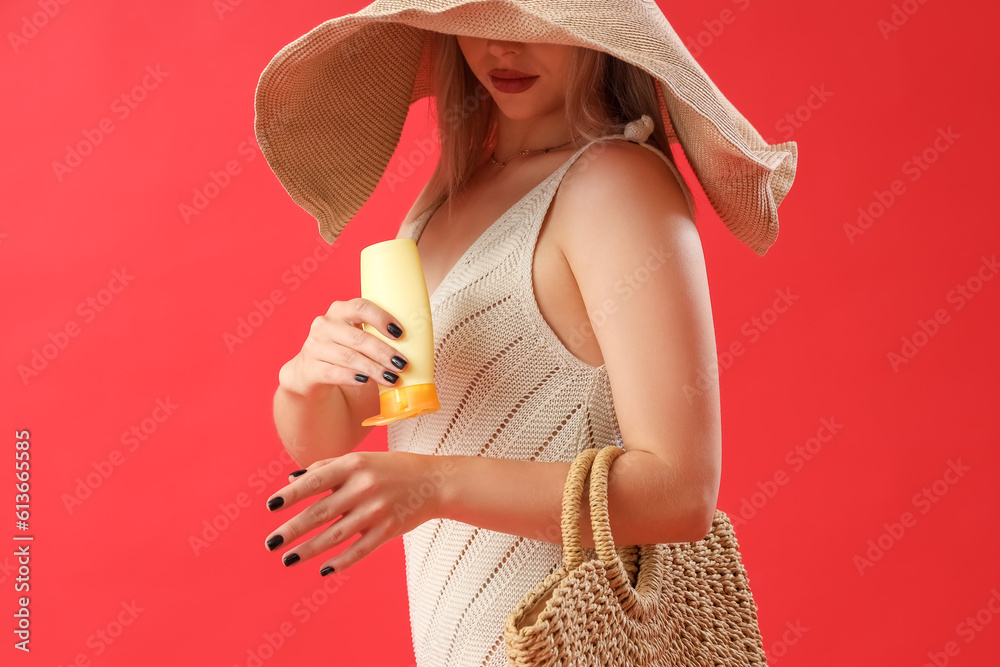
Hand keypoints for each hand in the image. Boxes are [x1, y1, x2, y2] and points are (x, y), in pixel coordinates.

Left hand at [263, 451, 441, 574]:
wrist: (435, 482)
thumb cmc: (393, 468)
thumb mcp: (362, 458)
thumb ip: (327, 467)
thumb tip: (291, 480)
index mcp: (355, 465)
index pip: (315, 481)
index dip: (291, 495)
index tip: (270, 507)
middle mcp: (364, 487)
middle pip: (320, 512)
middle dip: (292, 529)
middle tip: (270, 543)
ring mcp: (377, 511)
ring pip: (335, 535)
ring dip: (309, 550)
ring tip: (288, 559)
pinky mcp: (389, 530)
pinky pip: (360, 550)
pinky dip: (341, 561)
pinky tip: (324, 569)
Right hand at [279, 297, 408, 397]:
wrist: (311, 373)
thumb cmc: (346, 353)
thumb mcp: (358, 338)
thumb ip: (378, 336)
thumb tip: (418, 347)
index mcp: (340, 310)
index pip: (361, 307)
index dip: (382, 319)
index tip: (401, 334)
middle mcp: (325, 324)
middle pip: (359, 337)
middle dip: (384, 352)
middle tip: (402, 364)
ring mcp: (314, 346)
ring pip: (349, 357)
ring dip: (374, 369)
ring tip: (392, 378)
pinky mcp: (309, 368)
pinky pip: (333, 373)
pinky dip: (352, 377)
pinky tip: (366, 382)